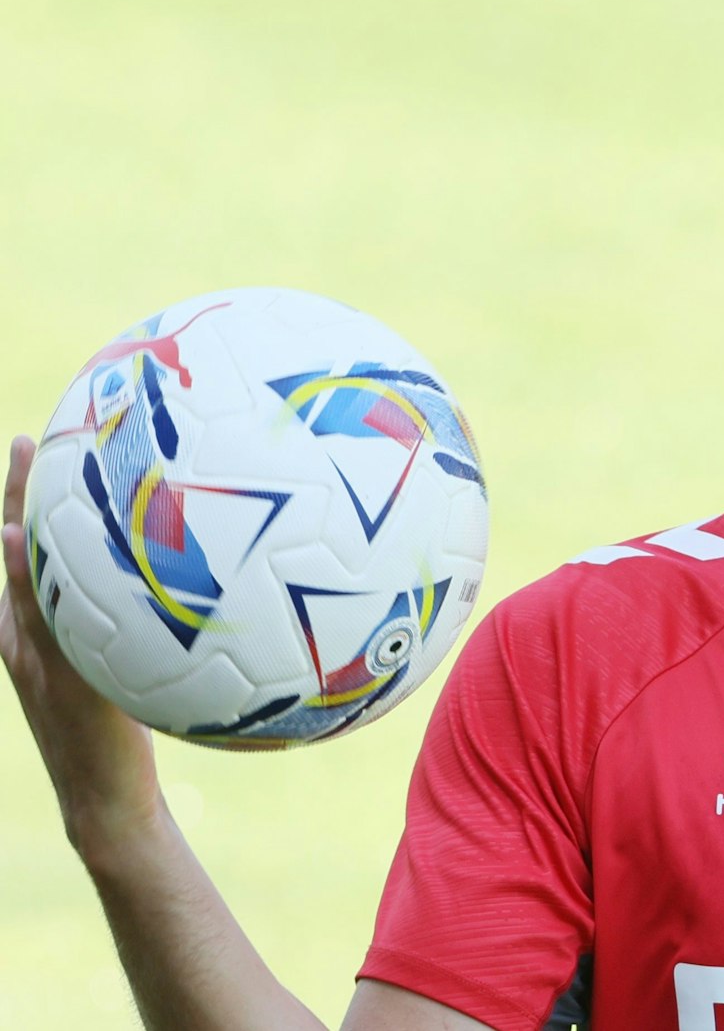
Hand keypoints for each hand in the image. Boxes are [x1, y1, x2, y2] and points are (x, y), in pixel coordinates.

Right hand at [0, 434, 164, 863]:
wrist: (105, 804)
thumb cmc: (121, 740)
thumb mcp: (127, 676)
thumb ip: (135, 637)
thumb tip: (184, 593)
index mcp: (39, 637)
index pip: (29, 559)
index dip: (30, 507)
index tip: (39, 448)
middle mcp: (28, 641)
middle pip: (18, 557)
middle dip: (21, 497)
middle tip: (27, 439)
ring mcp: (42, 662)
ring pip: (26, 586)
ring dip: (27, 532)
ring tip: (32, 472)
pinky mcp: (67, 687)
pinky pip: (61, 634)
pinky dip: (54, 598)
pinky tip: (59, 561)